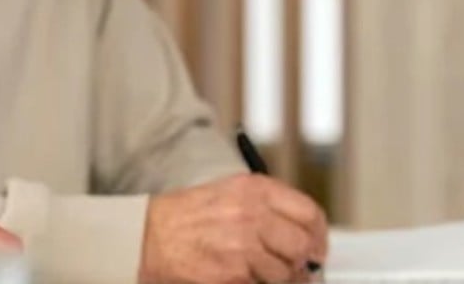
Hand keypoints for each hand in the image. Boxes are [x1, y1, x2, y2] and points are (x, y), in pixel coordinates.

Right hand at [138, 174, 327, 283]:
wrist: (145, 238)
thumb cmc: (181, 219)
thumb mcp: (226, 195)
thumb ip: (264, 208)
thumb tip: (299, 233)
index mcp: (253, 189)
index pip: (309, 213)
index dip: (317, 235)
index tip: (315, 247)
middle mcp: (252, 213)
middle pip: (303, 245)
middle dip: (302, 262)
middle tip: (294, 269)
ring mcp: (244, 244)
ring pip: (287, 272)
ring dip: (277, 279)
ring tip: (257, 274)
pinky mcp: (235, 273)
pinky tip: (238, 277)